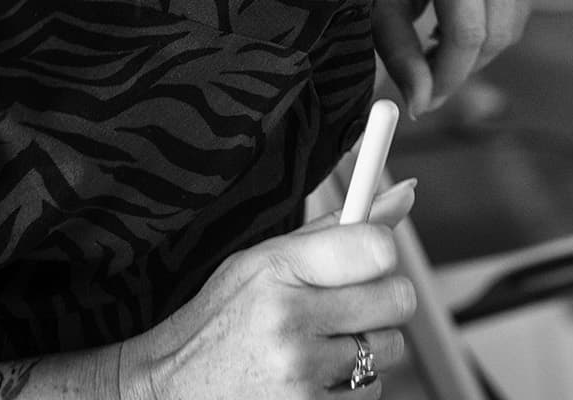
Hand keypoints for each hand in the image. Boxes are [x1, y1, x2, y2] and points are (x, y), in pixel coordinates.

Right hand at [116, 182, 418, 399]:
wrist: (167, 391)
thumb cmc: (222, 322)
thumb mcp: (263, 261)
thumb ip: (336, 229)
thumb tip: (405, 192)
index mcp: (277, 270)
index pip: (378, 247)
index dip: (382, 254)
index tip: (369, 261)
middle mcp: (289, 320)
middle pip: (398, 299)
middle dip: (380, 303)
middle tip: (345, 309)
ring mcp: (298, 373)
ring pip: (388, 349)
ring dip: (365, 349)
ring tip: (318, 348)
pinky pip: (372, 392)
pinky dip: (351, 388)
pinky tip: (312, 379)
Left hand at [371, 0, 544, 117]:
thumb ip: (400, 53)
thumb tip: (421, 106)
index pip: (467, 32)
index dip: (448, 75)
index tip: (425, 101)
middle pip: (498, 34)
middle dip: (465, 67)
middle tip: (430, 73)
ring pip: (515, 25)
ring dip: (481, 47)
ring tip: (441, 36)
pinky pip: (524, 6)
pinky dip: (497, 23)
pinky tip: (466, 11)